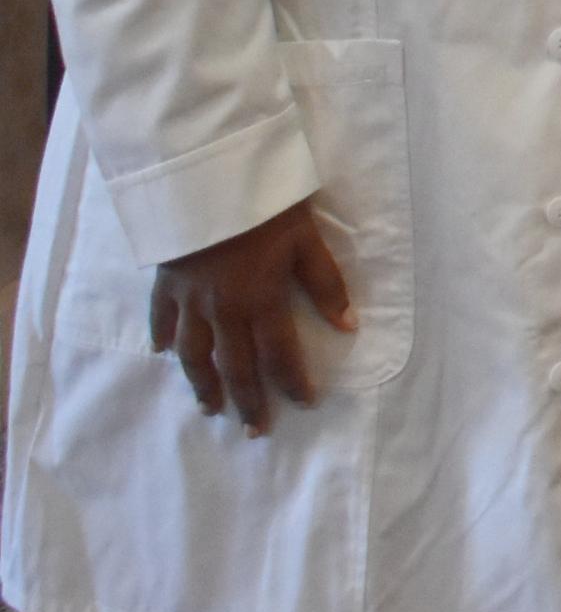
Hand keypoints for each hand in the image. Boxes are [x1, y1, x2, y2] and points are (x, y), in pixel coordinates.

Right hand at [146, 201, 351, 432]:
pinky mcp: (165, 283)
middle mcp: (223, 311)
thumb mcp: (307, 241)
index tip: (304, 404)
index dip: (293, 383)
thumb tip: (348, 325)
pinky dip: (162, 338)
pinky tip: (163, 353)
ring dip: (203, 384)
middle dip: (247, 401)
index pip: (280, 355)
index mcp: (261, 302)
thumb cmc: (266, 208)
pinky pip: (161, 319)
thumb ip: (326, 284)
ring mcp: (189, 300)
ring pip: (194, 354)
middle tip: (253, 431)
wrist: (206, 180)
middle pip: (235, 366)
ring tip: (209, 408)